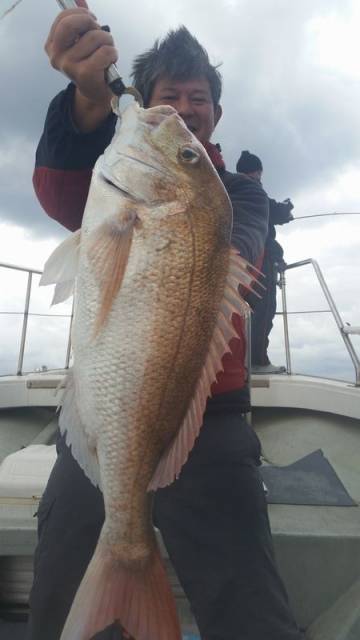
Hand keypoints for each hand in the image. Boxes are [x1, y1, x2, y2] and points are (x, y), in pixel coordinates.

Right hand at [45, 7, 117, 128]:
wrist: (97, 94)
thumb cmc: (92, 65)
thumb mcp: (82, 42)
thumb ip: (79, 21)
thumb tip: (80, 0)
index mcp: (52, 46)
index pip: (63, 18)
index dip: (81, 14)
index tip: (91, 20)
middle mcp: (56, 56)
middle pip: (71, 24)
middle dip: (91, 23)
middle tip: (99, 32)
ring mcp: (69, 66)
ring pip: (94, 37)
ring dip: (107, 41)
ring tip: (106, 52)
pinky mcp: (84, 74)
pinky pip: (104, 52)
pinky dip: (112, 53)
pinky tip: (110, 62)